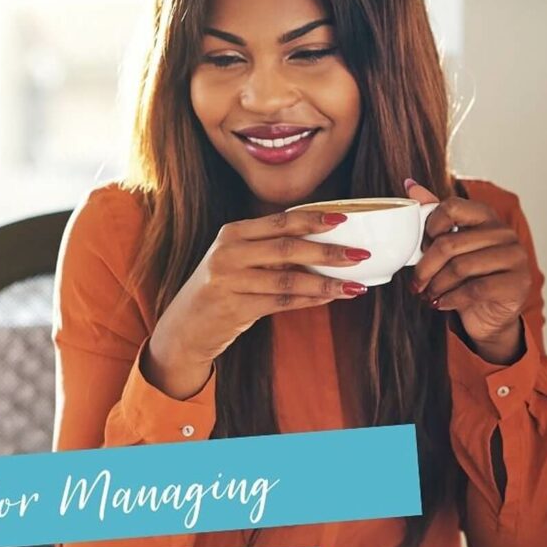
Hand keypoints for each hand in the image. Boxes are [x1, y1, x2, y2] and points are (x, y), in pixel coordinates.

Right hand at [144, 209, 371, 398]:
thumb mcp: (236, 260)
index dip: (314, 219)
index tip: (345, 218)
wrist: (185, 327)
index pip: (280, 221)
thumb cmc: (220, 289)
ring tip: (354, 286)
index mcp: (231, 233)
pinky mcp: (234, 308)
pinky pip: (281, 302)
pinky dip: (309, 300)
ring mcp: (229, 281)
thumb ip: (269, 248)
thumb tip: (324, 243)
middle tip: (361, 255)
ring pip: (288, 279)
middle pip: (287, 247)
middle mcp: (228, 253)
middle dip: (328, 251)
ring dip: (326, 282)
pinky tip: (329, 298)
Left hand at [406, 178, 530, 362]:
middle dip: (424, 268)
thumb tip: (409, 185)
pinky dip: (450, 299)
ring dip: (436, 286)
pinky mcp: (517, 283)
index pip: (451, 206)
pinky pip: (475, 289)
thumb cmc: (465, 277)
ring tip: (428, 294)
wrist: (487, 314)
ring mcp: (515, 257)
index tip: (422, 247)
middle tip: (416, 283)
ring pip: (460, 268)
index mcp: (486, 217)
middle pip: (450, 243)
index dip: (430, 227)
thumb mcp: (448, 246)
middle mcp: (504, 233)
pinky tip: (441, 303)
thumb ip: (433, 217)